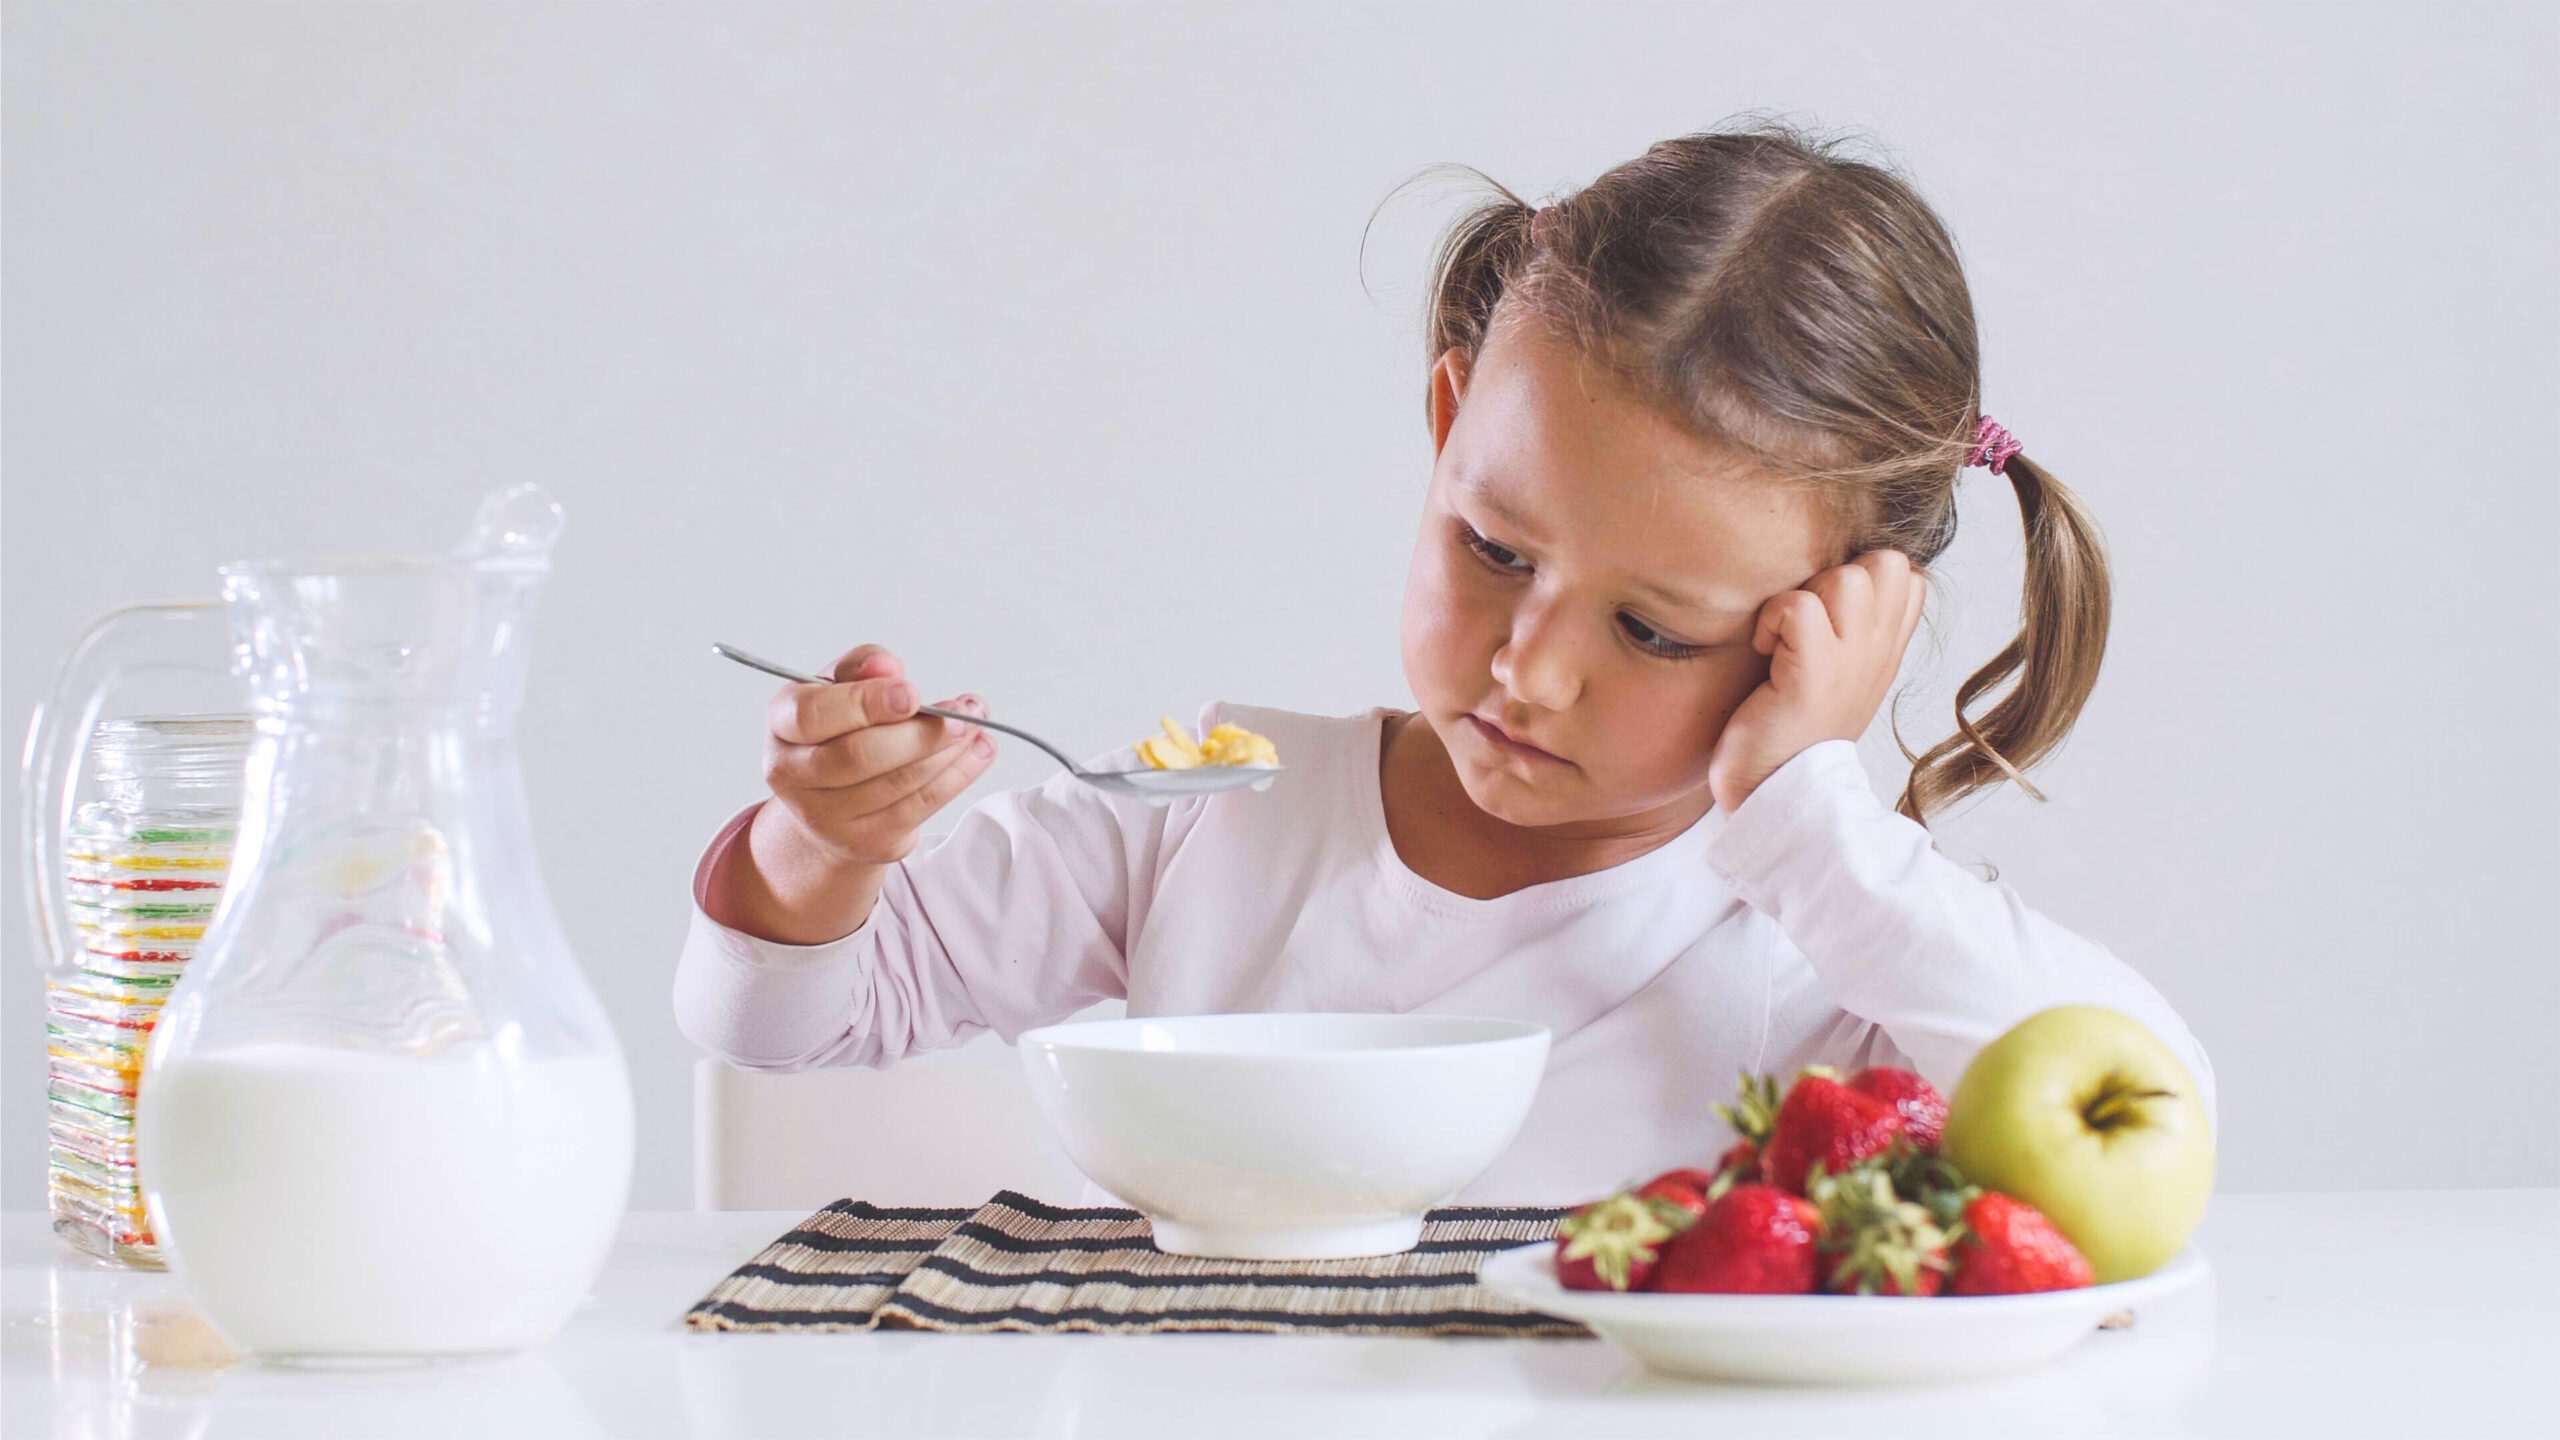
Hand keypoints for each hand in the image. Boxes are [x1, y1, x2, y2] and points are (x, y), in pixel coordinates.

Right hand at [759, 644, 996, 866]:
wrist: (827, 803)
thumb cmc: (837, 731)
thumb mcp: (840, 686)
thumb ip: (861, 667)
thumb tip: (887, 667)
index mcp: (783, 725)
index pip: (814, 715)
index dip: (867, 703)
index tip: (913, 693)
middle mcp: (794, 774)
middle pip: (861, 755)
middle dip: (923, 731)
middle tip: (964, 711)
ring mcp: (826, 816)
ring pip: (898, 782)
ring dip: (948, 752)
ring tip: (976, 725)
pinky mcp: (865, 841)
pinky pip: (920, 807)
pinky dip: (957, 776)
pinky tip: (977, 752)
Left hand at [1706, 551, 1925, 815]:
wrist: (1775, 795)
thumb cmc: (1789, 732)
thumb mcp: (1837, 676)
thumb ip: (1849, 631)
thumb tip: (1836, 579)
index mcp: (1885, 651)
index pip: (1908, 574)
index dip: (1864, 574)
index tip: (1827, 614)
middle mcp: (1878, 653)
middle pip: (1886, 562)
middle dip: (1835, 574)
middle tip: (1803, 622)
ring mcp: (1852, 664)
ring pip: (1846, 577)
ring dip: (1802, 595)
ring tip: (1782, 638)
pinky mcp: (1813, 677)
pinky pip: (1798, 607)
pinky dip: (1772, 619)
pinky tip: (1764, 652)